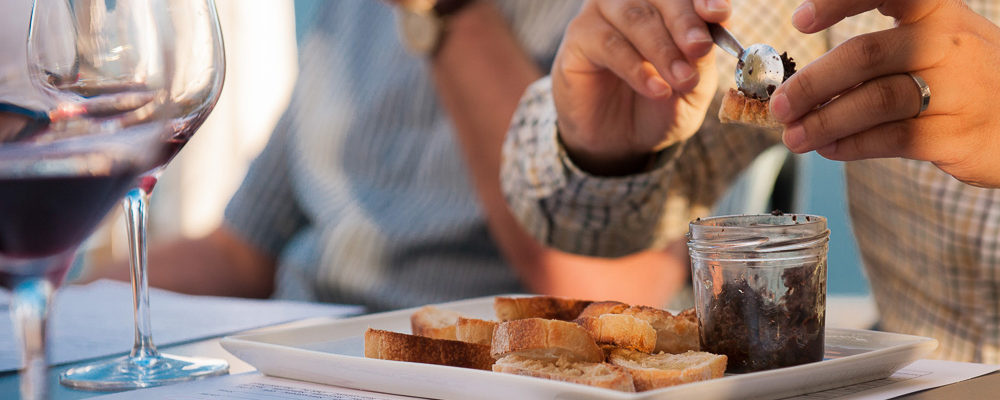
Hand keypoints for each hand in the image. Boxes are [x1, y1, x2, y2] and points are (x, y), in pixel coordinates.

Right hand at [553, 0, 729, 174]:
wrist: (622, 141)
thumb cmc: (659, 106)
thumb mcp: (693, 88)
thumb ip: (702, 60)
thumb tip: (708, 34)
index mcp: (667, 5)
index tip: (718, 14)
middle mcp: (634, 0)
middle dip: (684, 22)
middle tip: (699, 49)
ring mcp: (603, 15)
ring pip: (634, 15)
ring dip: (662, 48)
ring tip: (681, 79)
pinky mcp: (579, 37)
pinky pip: (607, 42)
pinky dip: (635, 66)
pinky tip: (656, 89)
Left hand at [772, 0, 999, 186]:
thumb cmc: (963, 82)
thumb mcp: (935, 46)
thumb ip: (876, 55)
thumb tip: (802, 84)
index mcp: (937, 13)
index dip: (839, 3)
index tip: (799, 20)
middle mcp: (948, 45)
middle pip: (866, 55)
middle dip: (813, 83)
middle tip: (780, 105)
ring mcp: (957, 90)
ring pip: (875, 100)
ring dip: (824, 121)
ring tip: (794, 136)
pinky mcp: (956, 134)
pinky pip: (892, 138)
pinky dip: (852, 145)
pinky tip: (829, 148)